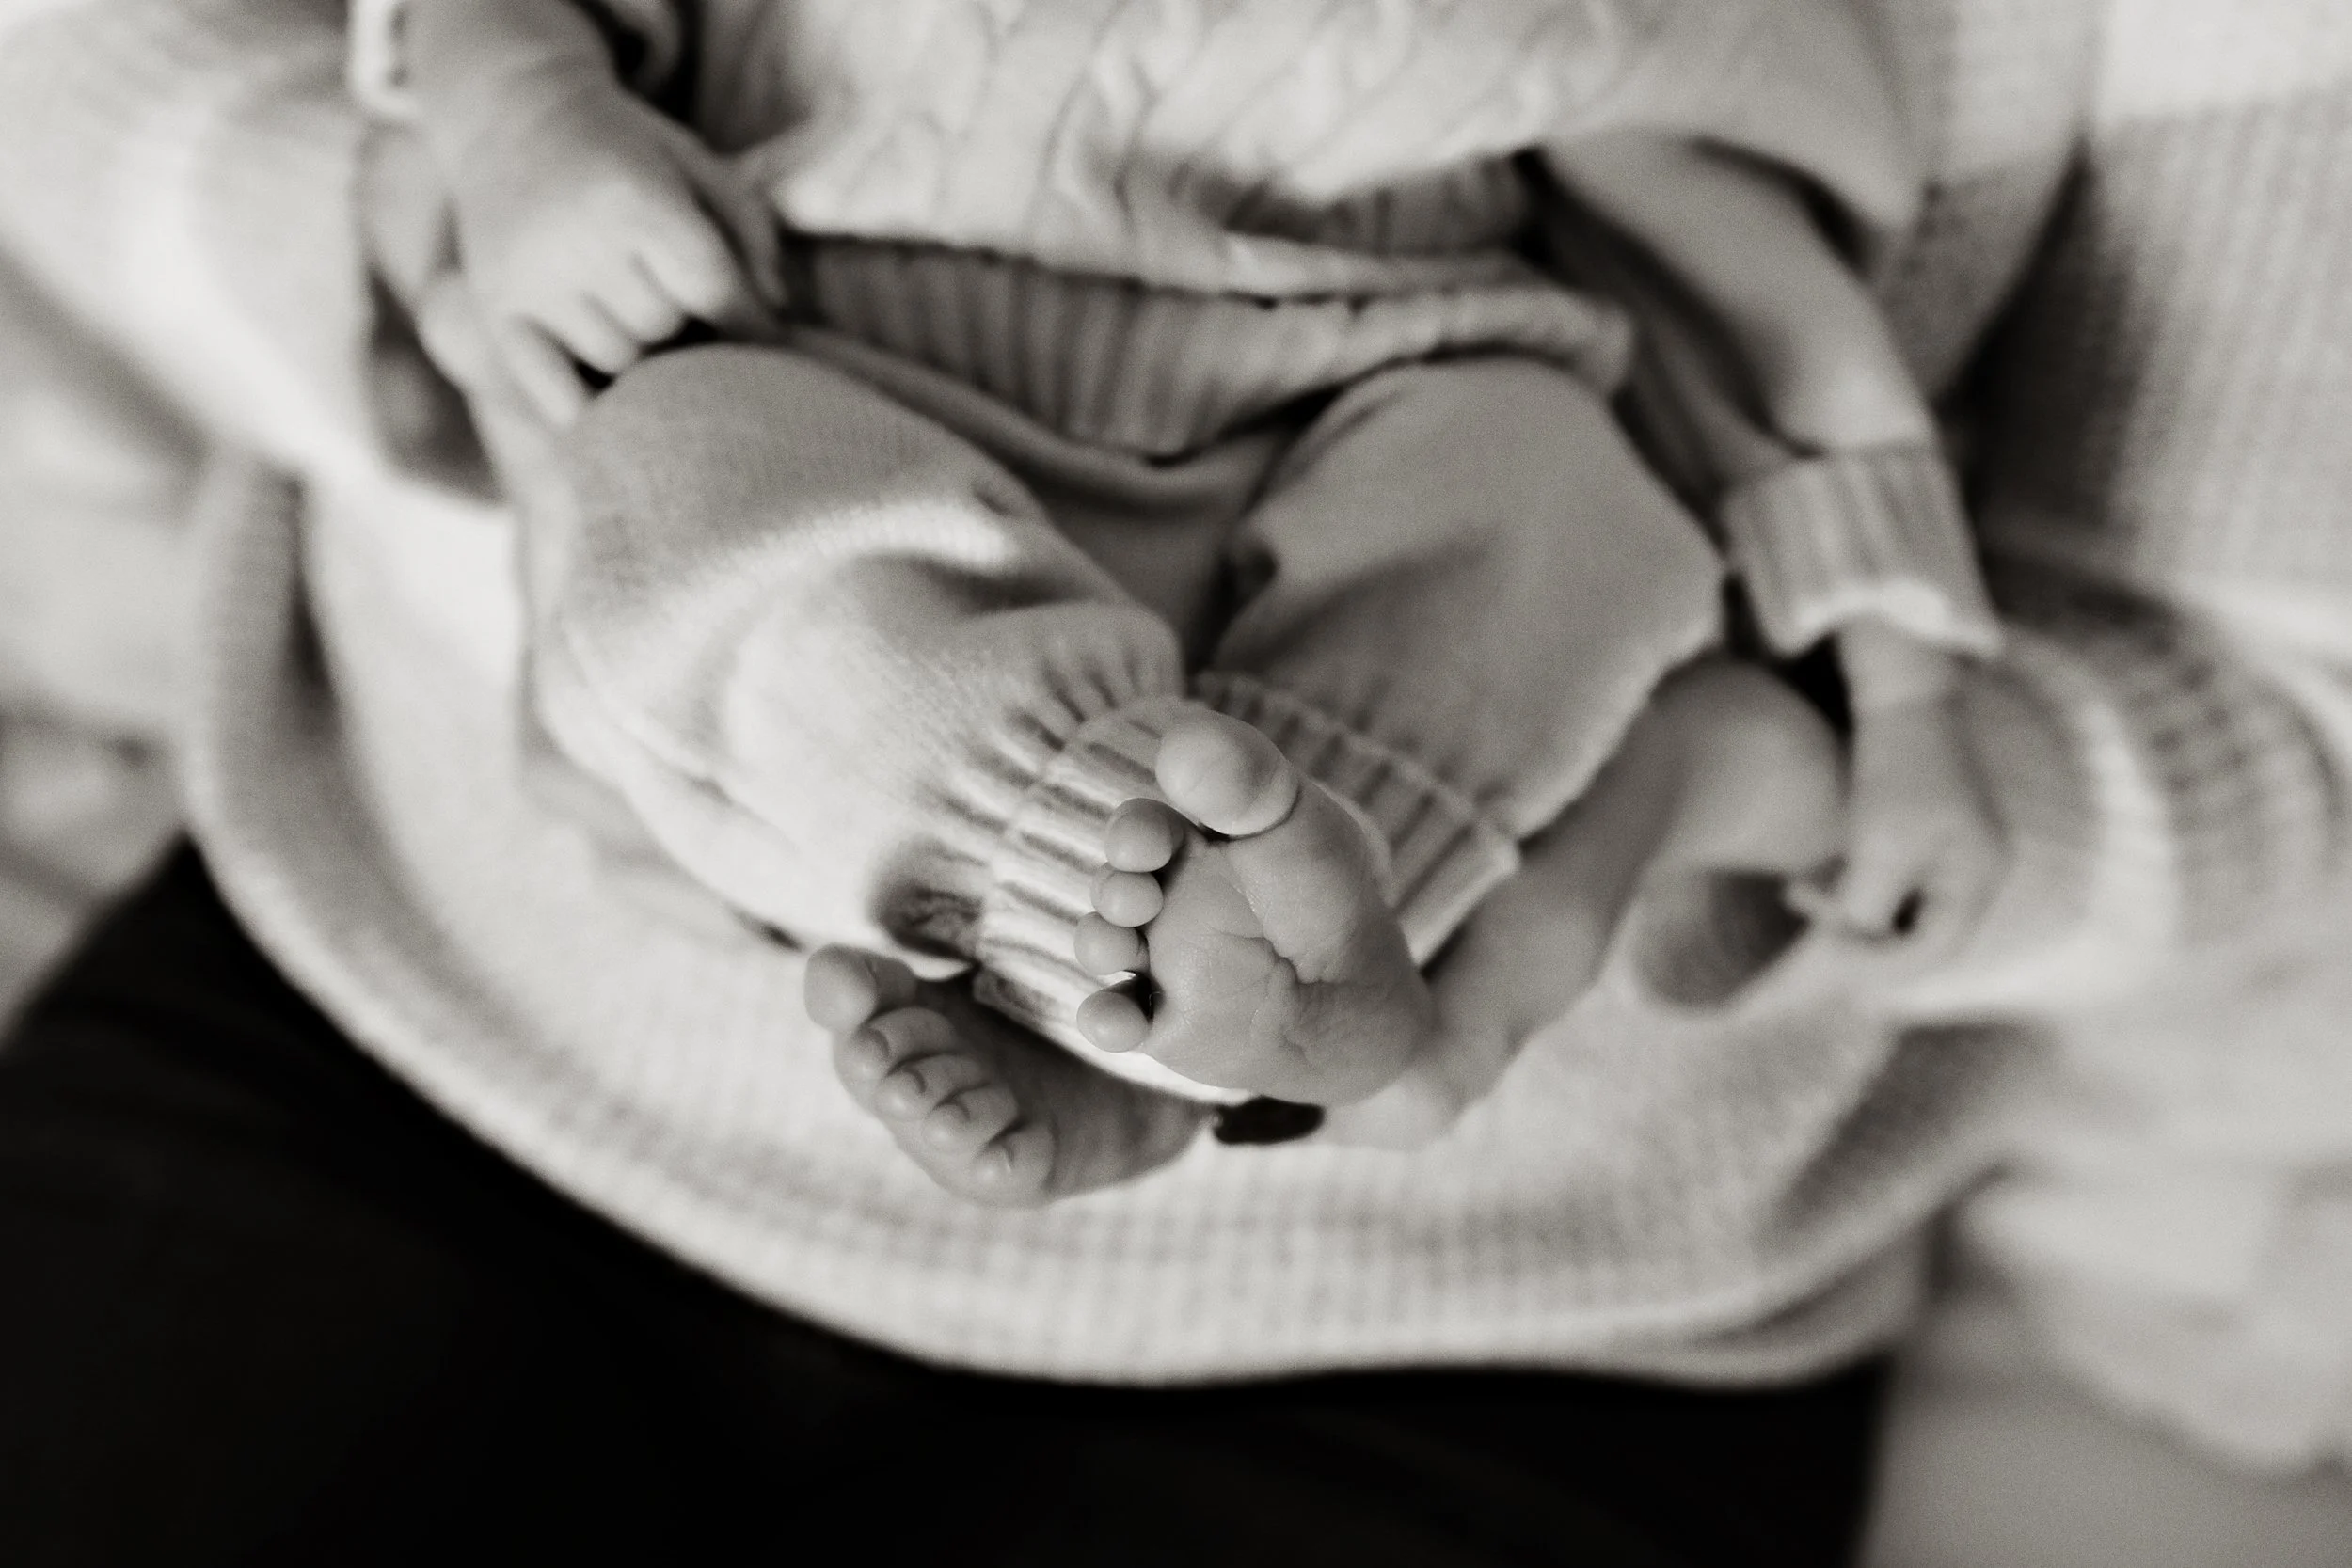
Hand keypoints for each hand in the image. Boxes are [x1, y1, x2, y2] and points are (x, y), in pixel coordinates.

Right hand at [446, 82, 785, 424]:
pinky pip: (555, 395)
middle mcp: (573, 241)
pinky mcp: (495, 310)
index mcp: (632, 196)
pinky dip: (589, 408)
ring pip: (617, 363)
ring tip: (635, 313)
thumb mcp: (697, 164)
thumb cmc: (627, 148)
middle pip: (664, 328)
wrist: (514, 115)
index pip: (711, 289)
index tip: (759, 327)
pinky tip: (607, 394)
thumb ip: (750, 232)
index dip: (748, 318)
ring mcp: (528, 281)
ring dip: (640, 351)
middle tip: (681, 303)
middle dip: (685, 321)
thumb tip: (775, 314)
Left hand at [1819, 691, 2002, 963]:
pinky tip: (1814, 882)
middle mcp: (1977, 870)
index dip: (1882, 968)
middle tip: (1812, 951)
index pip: (1935, 949)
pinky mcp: (1927, 831)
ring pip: (1902, 908)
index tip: (1830, 970)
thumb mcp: (1881, 847)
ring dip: (1854, 913)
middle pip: (1921, 934)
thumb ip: (1870, 908)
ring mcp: (1955, 850)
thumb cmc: (1895, 768)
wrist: (1901, 694)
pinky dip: (1857, 888)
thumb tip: (1853, 947)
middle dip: (1865, 943)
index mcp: (1979, 878)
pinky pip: (1895, 880)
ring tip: (1802, 899)